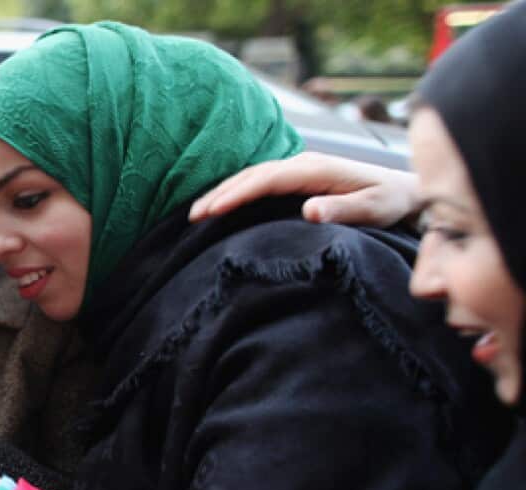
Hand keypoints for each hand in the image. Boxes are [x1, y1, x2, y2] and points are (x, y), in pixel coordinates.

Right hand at [188, 152, 420, 227]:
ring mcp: (300, 168)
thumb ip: (342, 210)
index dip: (237, 194)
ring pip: (252, 176)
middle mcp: (304, 163)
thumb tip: (308, 211)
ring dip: (224, 192)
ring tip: (198, 212)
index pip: (266, 179)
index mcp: (316, 169)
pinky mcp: (299, 177)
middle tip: (192, 215)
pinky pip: (260, 181)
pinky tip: (223, 203)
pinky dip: (237, 191)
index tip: (212, 211)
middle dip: (220, 193)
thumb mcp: (374, 209)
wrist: (408, 190)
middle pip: (252, 175)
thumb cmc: (392, 202)